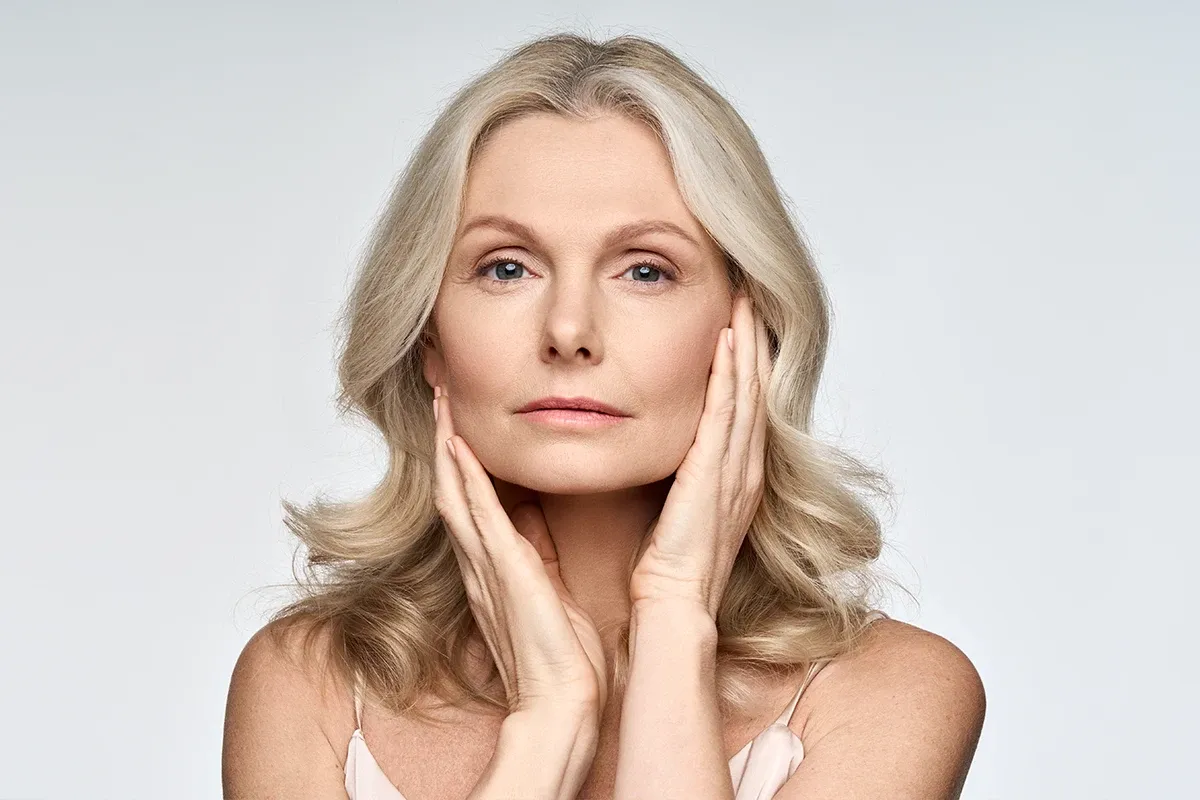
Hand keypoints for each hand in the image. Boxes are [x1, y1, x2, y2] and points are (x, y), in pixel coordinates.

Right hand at [432, 385, 607, 717]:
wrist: (561, 701)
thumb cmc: (560, 655)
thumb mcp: (546, 591)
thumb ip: (534, 553)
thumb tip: (535, 519)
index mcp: (493, 567)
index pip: (468, 501)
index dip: (458, 459)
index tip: (456, 419)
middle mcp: (480, 562)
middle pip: (451, 488)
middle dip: (443, 440)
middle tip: (438, 393)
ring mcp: (487, 564)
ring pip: (456, 491)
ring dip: (446, 445)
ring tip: (440, 401)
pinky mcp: (505, 569)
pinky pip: (478, 514)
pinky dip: (465, 478)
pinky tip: (457, 445)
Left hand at [628, 294, 771, 618]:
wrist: (672, 608)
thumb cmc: (666, 570)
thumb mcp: (673, 514)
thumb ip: (671, 482)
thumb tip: (645, 452)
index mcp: (733, 479)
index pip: (742, 408)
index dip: (743, 364)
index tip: (735, 324)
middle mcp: (744, 469)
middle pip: (753, 391)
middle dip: (751, 342)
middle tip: (747, 296)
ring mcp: (735, 470)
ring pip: (746, 392)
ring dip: (746, 345)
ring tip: (742, 302)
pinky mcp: (716, 474)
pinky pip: (727, 412)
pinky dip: (730, 373)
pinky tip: (727, 339)